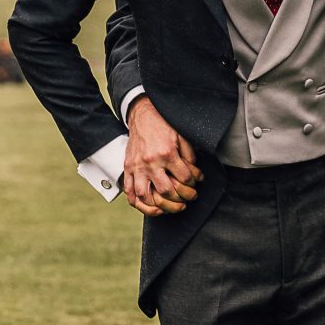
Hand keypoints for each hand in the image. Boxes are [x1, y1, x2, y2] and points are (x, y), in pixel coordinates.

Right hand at [122, 96, 202, 216]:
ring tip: (168, 208)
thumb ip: (189, 156)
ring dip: (158, 206)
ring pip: (145, 195)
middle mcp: (151, 162)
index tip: (196, 183)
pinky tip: (147, 206)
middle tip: (187, 200)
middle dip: (180, 199)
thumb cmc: (164, 126)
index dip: (193, 183)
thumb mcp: (182, 137)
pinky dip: (137, 202)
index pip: (184, 177)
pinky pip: (129, 190)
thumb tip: (196, 174)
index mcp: (167, 153)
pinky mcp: (128, 168)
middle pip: (166, 190)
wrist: (143, 116)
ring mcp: (137, 167)